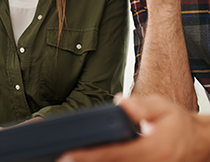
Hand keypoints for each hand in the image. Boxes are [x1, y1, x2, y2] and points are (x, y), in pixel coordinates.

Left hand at [58, 95, 209, 161]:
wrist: (199, 142)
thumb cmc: (178, 123)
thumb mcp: (163, 107)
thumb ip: (140, 106)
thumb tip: (119, 102)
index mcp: (150, 150)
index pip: (113, 155)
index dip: (89, 156)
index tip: (68, 155)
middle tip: (62, 158)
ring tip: (72, 159)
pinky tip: (91, 159)